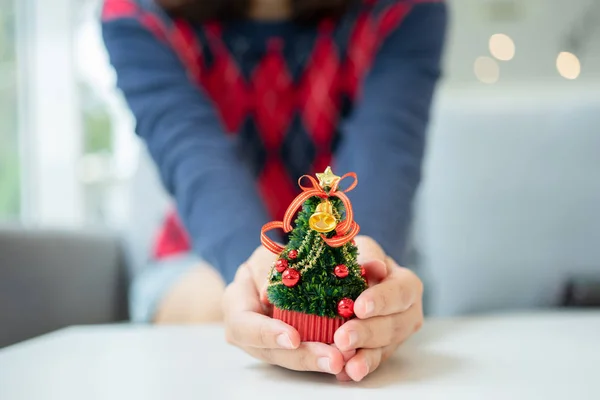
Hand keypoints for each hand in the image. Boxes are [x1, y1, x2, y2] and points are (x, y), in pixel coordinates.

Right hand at [223, 246, 346, 374]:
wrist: (279, 271)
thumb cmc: (271, 259)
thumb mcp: (267, 256)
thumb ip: (268, 271)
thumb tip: (268, 295)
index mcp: (236, 305)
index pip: (244, 326)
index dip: (267, 334)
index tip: (294, 338)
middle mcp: (246, 332)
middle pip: (270, 352)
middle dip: (302, 357)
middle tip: (333, 359)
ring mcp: (265, 346)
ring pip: (289, 360)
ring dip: (317, 362)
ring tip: (344, 360)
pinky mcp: (286, 351)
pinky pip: (303, 357)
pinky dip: (323, 357)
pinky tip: (346, 359)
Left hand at [333, 236, 423, 381]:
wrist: (354, 277)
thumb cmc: (358, 259)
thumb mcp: (362, 249)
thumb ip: (367, 255)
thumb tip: (373, 265)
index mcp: (406, 283)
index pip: (400, 292)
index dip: (381, 300)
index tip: (360, 307)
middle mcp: (408, 311)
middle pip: (394, 325)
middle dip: (368, 333)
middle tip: (343, 338)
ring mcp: (396, 334)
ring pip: (385, 348)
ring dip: (365, 357)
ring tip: (346, 365)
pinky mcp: (382, 350)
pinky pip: (373, 361)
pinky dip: (358, 366)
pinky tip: (344, 373)